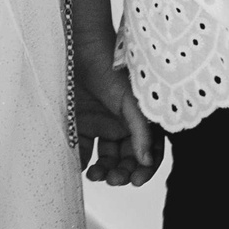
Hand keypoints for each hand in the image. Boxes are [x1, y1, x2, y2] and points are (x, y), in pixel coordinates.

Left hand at [76, 56, 160, 186]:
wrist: (79, 48)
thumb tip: (146, 160)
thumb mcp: (129, 101)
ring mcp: (101, 126)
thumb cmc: (109, 69)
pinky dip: (81, 160)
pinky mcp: (80, 123)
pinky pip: (82, 148)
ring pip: (106, 158)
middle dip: (122, 173)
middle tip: (112, 179)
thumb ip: (140, 130)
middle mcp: (122, 126)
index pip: (149, 152)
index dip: (144, 169)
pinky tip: (80, 166)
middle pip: (127, 160)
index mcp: (140, 121)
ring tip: (95, 175)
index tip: (134, 180)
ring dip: (103, 171)